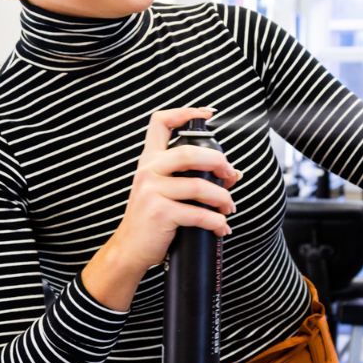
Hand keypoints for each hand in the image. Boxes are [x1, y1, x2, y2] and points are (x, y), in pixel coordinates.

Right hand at [110, 106, 240, 272]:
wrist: (129, 249)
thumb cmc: (151, 219)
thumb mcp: (164, 192)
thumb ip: (192, 177)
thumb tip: (233, 174)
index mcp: (150, 160)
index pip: (160, 122)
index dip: (185, 113)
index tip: (207, 114)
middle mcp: (149, 171)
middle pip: (189, 152)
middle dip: (218, 162)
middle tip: (229, 175)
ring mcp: (152, 191)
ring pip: (199, 186)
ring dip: (222, 198)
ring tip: (228, 208)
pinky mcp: (160, 213)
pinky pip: (199, 214)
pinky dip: (216, 222)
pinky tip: (220, 227)